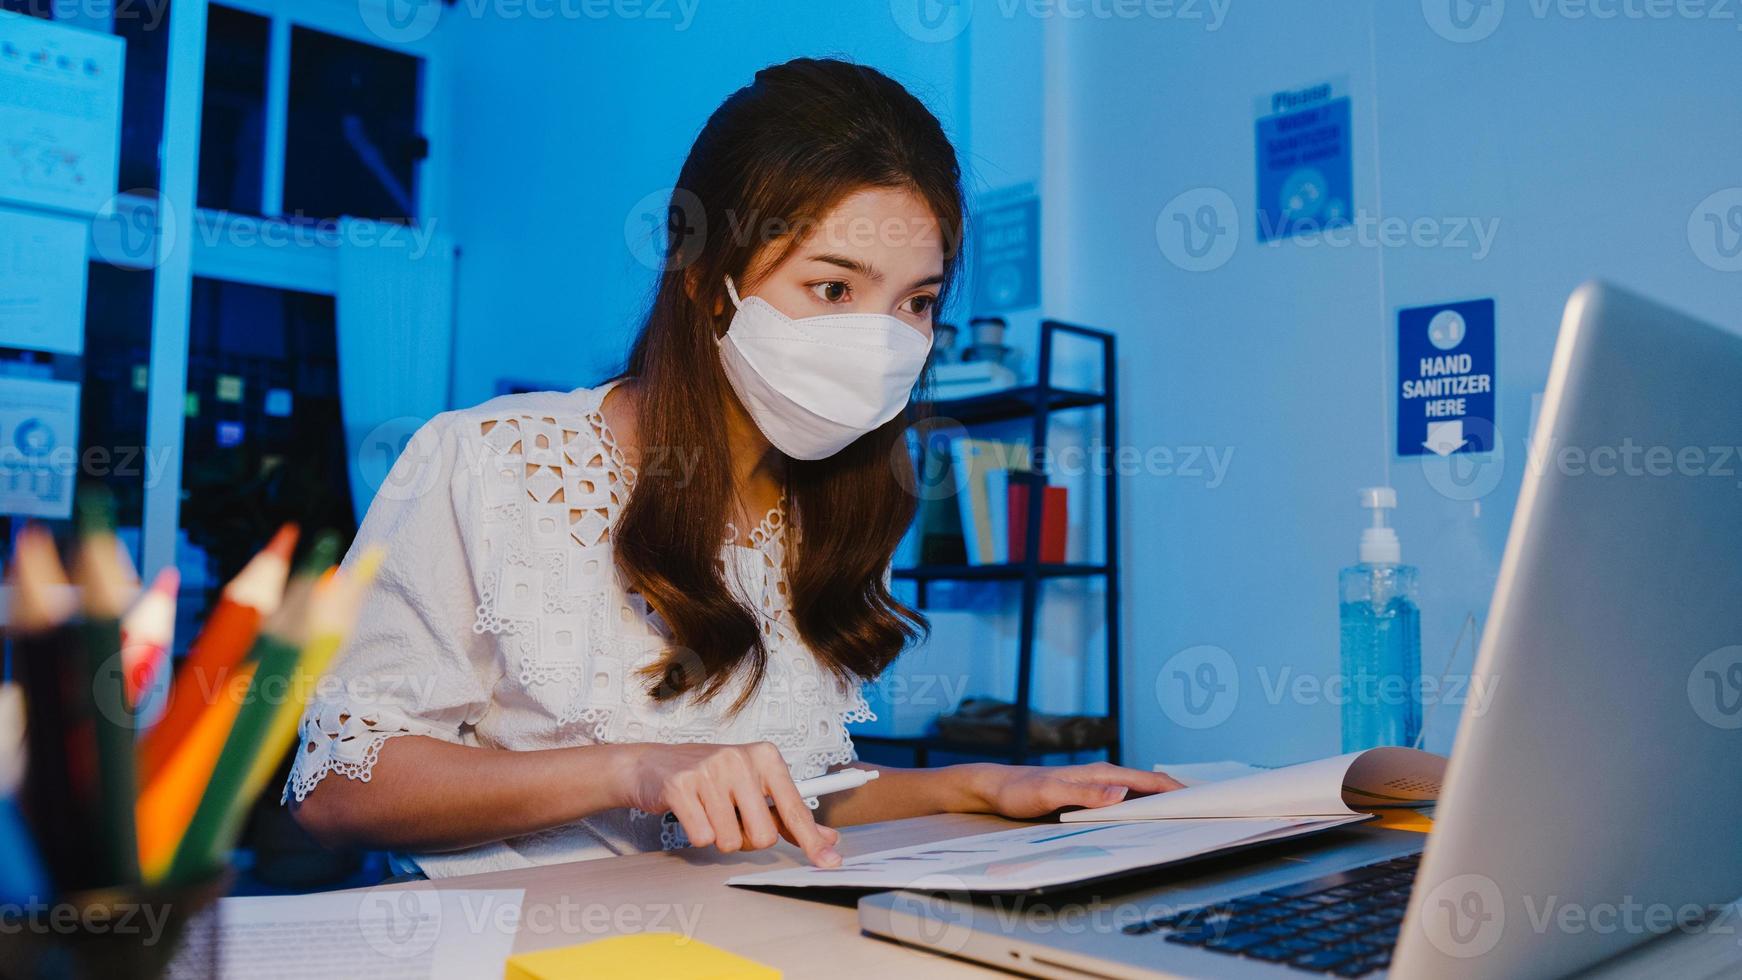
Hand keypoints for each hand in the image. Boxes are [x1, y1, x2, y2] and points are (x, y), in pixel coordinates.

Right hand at [612, 741, 842, 866]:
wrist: (653, 764)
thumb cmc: (710, 777)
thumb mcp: (754, 786)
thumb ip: (789, 815)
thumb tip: (827, 838)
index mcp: (766, 757)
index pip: (795, 808)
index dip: (812, 840)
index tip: (829, 861)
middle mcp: (740, 759)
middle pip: (763, 836)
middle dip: (746, 839)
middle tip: (731, 818)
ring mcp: (710, 770)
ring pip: (731, 841)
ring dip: (719, 837)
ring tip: (709, 812)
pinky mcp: (681, 786)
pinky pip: (702, 837)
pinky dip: (697, 834)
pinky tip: (691, 812)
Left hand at [967, 762, 1184, 818]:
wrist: (999, 788)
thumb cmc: (1021, 790)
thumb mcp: (1050, 794)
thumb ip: (1084, 794)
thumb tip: (1122, 793)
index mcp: (1102, 774)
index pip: (1150, 781)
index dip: (1178, 791)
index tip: (1204, 802)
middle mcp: (1105, 778)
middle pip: (1152, 787)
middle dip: (1179, 798)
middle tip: (1207, 814)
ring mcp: (1099, 787)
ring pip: (1140, 796)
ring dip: (1162, 806)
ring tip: (1186, 821)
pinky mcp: (1091, 798)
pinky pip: (1126, 803)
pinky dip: (1143, 811)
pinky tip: (1148, 824)